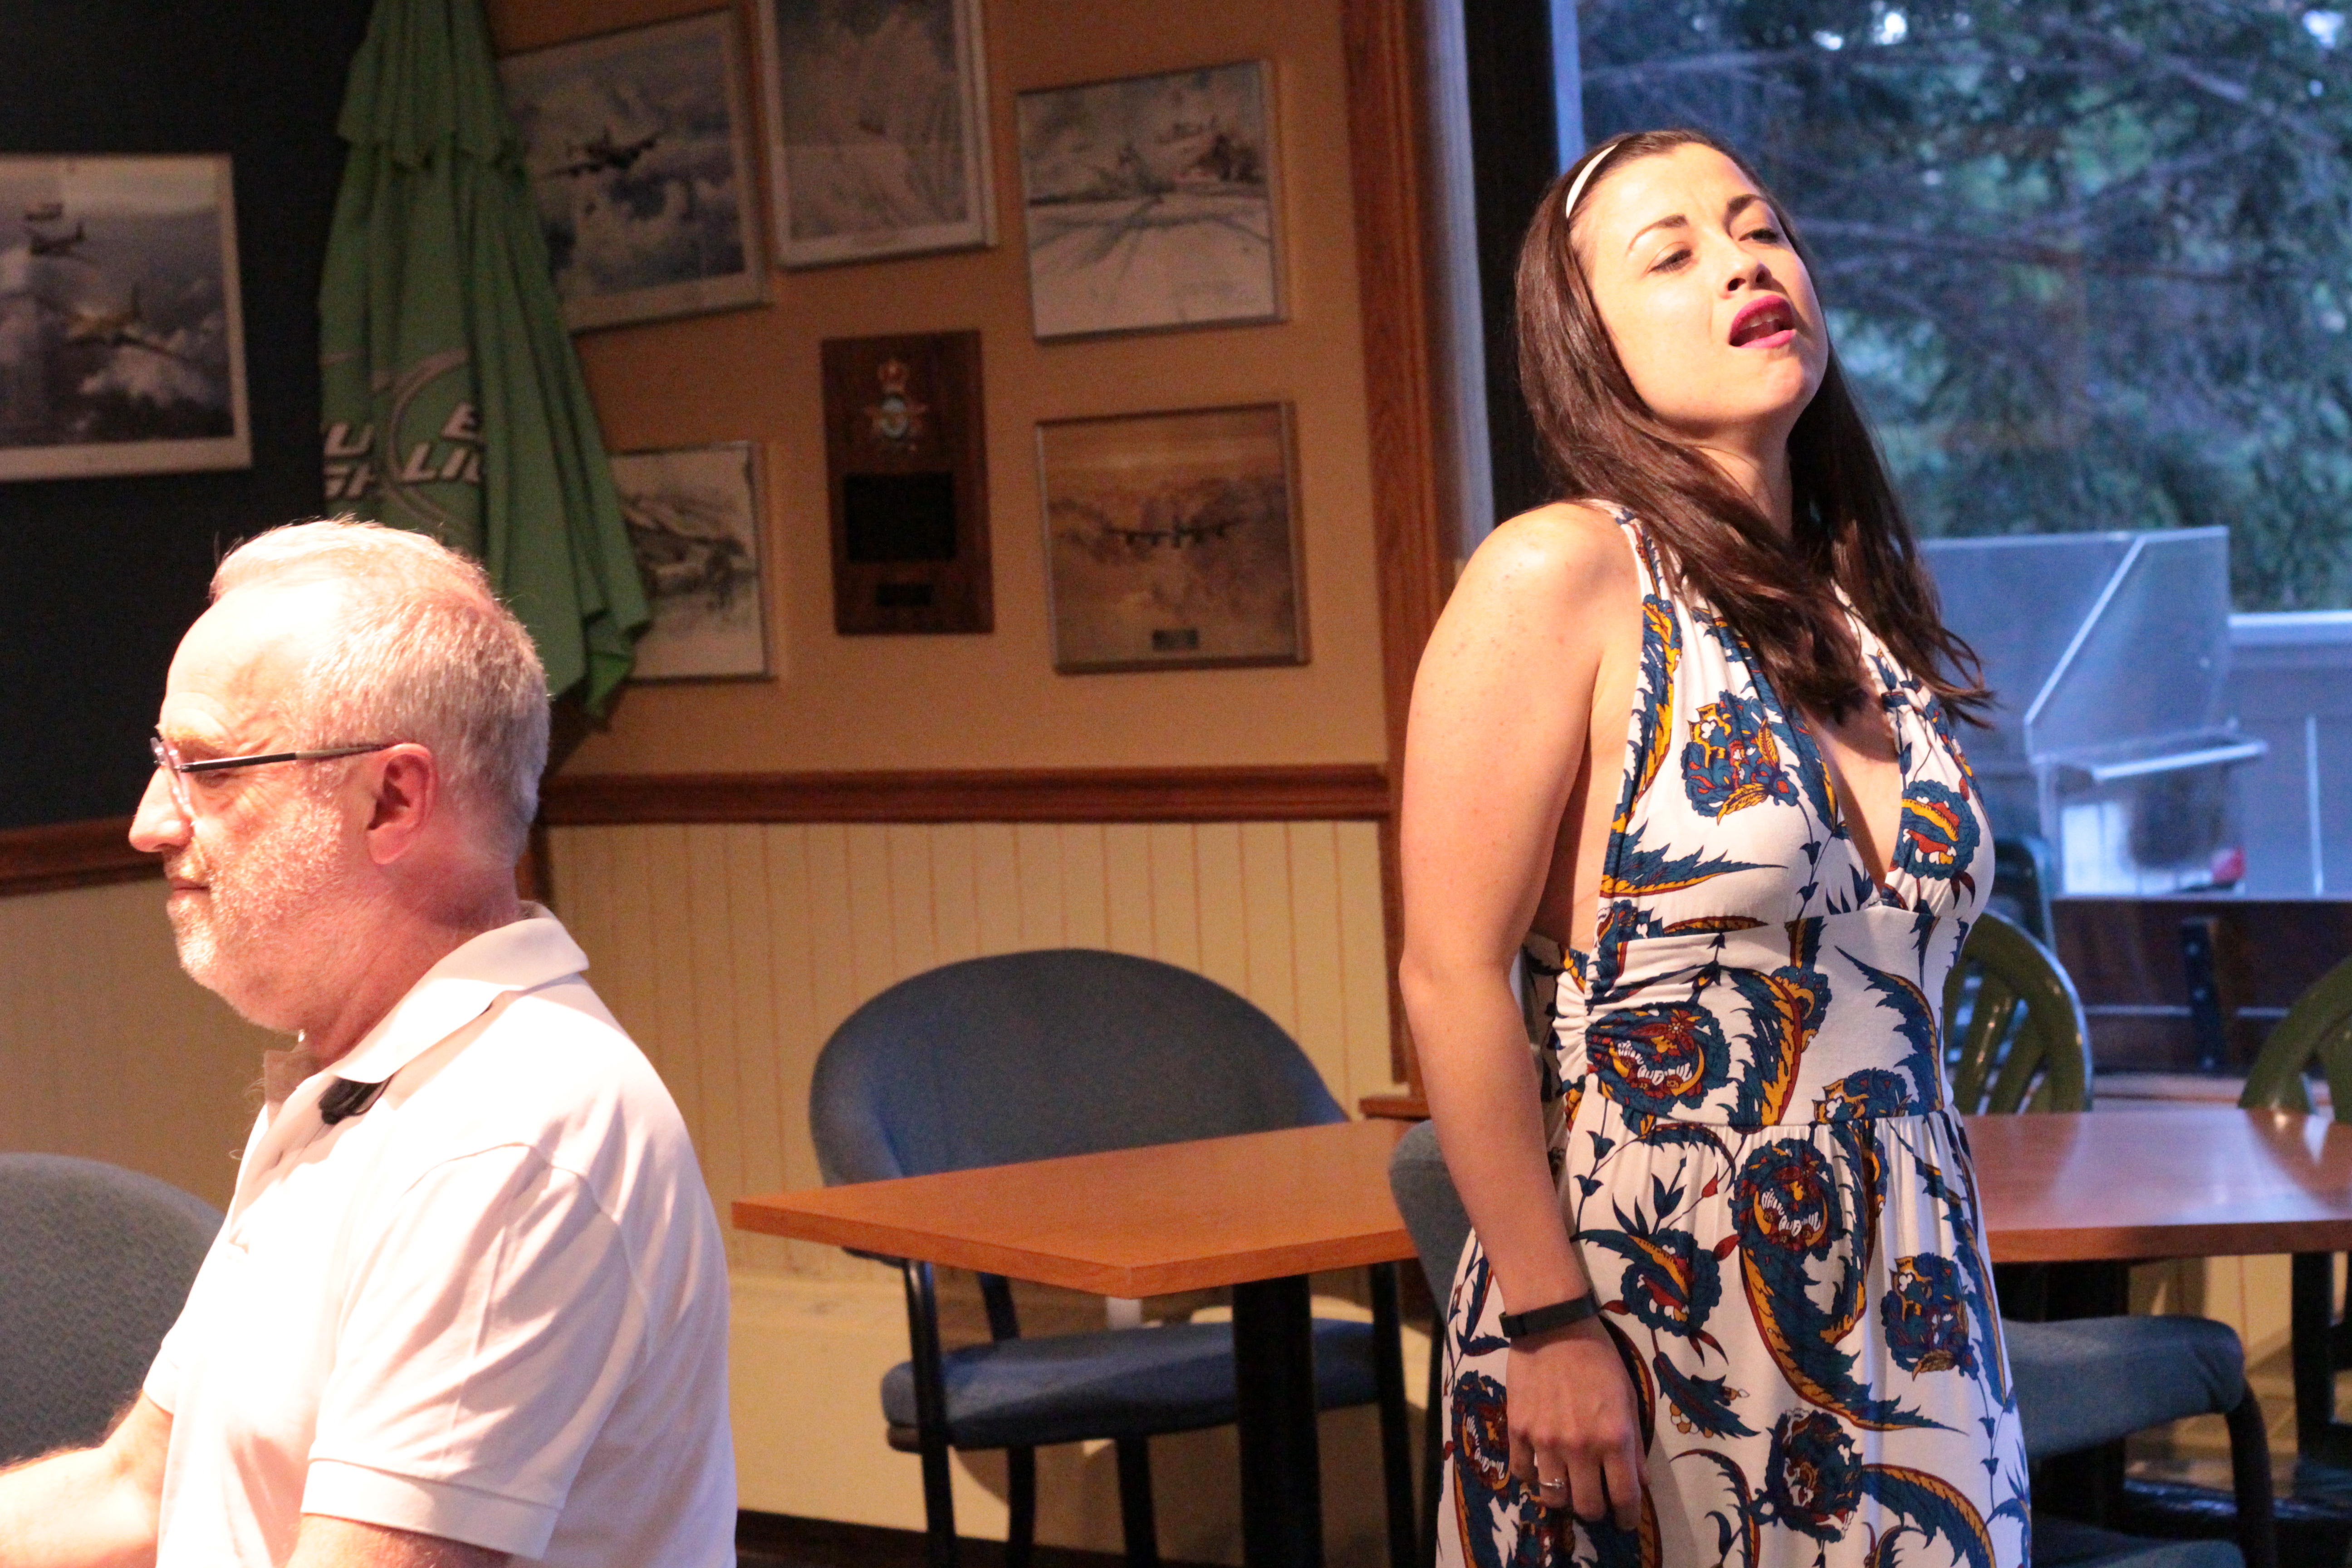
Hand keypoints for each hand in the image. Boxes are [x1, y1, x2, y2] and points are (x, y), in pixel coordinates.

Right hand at [1505, 1319, 1644, 1528]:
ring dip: (1563, 1498)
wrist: (1554, 1326)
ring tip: (1567, 1487)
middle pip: (1587, 1506)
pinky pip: (1523, 1473)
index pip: (1624, 1497)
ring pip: (1553, 1497)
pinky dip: (1533, 1478)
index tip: (1625, 1520)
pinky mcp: (1518, 1430)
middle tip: (1596, 1501)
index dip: (1627, 1517)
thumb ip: (1635, 1445)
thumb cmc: (1599, 1359)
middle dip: (1596, 1511)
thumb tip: (1639, 1481)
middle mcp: (1580, 1447)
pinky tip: (1541, 1467)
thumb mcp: (1629, 1399)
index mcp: (1614, 1438)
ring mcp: (1545, 1441)